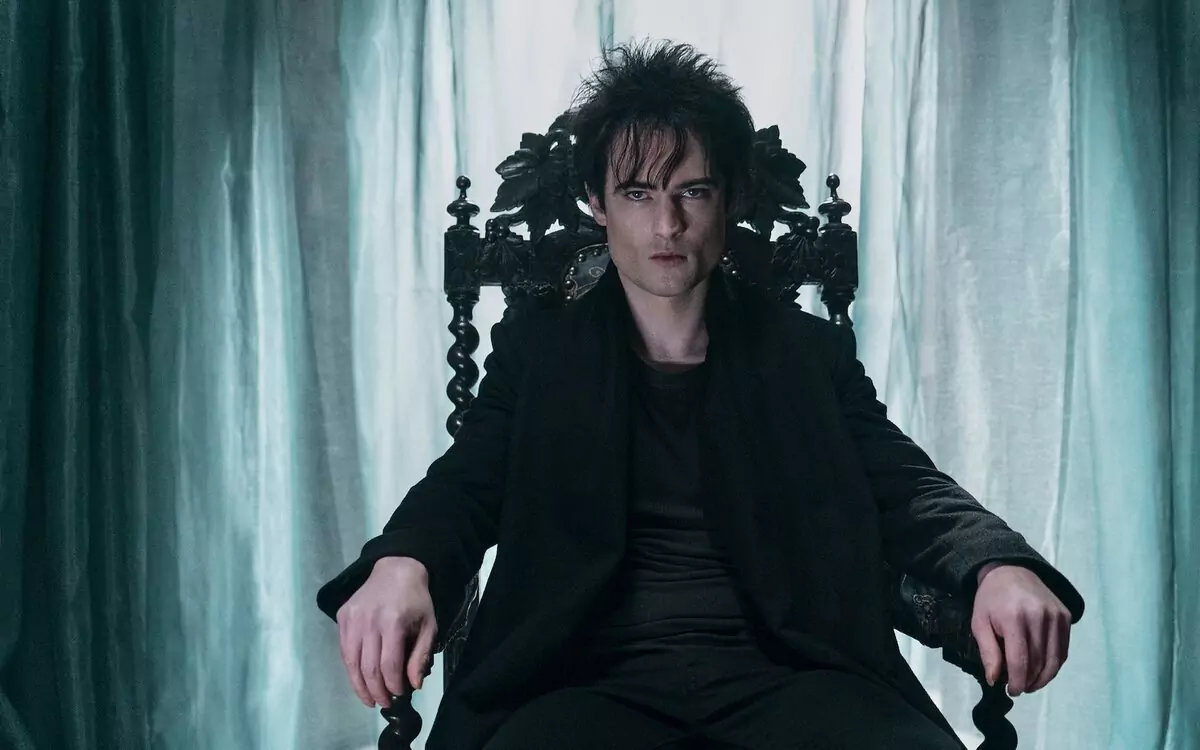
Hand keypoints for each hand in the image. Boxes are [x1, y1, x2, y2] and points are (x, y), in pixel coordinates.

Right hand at [336, 556, 437, 707]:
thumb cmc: (416, 600)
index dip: (393, 686)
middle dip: (376, 692)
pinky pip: (344, 650)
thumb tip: (413, 685)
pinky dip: (351, 668)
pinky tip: (359, 679)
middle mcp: (369, 621)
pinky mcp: (342, 617)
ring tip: (369, 699)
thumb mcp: (429, 625)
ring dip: (359, 686)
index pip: (389, 665)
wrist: (396, 569)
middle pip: (368, 668)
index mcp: (393, 622)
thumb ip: (421, 656)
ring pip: (351, 662)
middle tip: (383, 704)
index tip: (399, 696)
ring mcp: (352, 619)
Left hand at [971, 564, 1071, 696]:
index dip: (1017, 681)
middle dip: (1028, 681)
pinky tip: (1042, 670)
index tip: (1011, 691)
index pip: (1020, 661)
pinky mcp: (1066, 616)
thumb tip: (994, 680)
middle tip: (1019, 688)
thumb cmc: (991, 599)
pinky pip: (1063, 650)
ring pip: (1054, 660)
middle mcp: (1039, 617)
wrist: (1011, 570)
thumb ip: (988, 652)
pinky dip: (1054, 665)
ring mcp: (1056, 616)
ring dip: (1043, 678)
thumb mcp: (979, 623)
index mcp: (1014, 618)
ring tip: (1030, 683)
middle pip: (1038, 663)